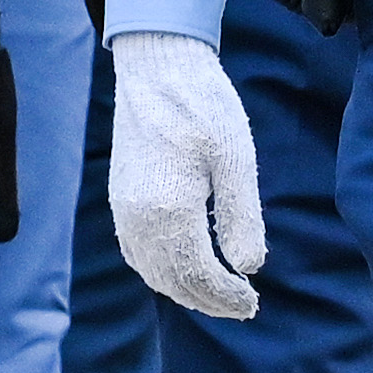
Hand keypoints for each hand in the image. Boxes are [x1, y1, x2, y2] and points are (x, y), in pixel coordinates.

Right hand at [104, 29, 263, 318]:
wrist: (157, 65)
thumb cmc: (203, 105)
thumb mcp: (235, 158)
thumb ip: (241, 216)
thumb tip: (249, 266)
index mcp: (169, 209)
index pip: (198, 275)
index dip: (226, 297)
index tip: (253, 303)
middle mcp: (138, 217)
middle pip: (172, 281)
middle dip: (208, 300)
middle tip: (243, 306)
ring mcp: (123, 208)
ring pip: (151, 271)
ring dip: (184, 289)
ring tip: (218, 293)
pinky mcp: (120, 197)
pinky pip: (136, 252)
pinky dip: (160, 271)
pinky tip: (182, 268)